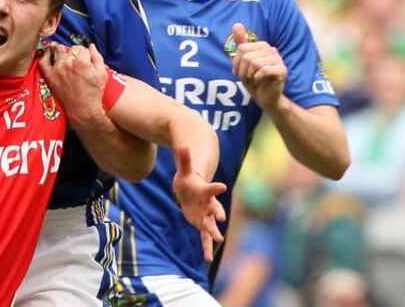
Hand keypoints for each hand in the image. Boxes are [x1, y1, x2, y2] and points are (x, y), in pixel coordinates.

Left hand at [39, 43, 107, 128]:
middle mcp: (68, 63)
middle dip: (75, 54)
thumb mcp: (102, 73)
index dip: (86, 54)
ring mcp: (57, 69)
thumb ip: (97, 57)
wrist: (83, 109)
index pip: (83, 49)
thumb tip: (91, 46)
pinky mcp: (50, 77)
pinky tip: (48, 53)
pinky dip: (45, 56)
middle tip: (78, 62)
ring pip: (58, 52)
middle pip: (71, 50)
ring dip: (62, 52)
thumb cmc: (94, 92)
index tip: (87, 59)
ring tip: (64, 54)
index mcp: (81, 61)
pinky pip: (43, 62)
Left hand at [171, 147, 226, 262]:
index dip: (215, 187)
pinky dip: (206, 247)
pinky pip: (203, 237)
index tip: (222, 186)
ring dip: (213, 233)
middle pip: (213, 210)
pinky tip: (206, 259)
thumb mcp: (185, 170)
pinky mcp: (200, 223)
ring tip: (217, 241)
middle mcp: (208, 204)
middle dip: (216, 215)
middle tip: (220, 221)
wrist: (193, 189)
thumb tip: (182, 145)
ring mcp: (205, 215)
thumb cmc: (189, 179)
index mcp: (205, 190)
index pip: (211, 188)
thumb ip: (185, 159)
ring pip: (210, 226)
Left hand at [230, 23, 286, 111]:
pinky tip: (261, 82)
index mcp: (262, 46)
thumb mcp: (243, 62)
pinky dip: (257, 78)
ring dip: (250, 75)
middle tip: (248, 77)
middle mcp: (272, 50)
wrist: (265, 97)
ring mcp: (278, 60)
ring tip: (254, 79)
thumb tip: (237, 24)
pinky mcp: (282, 70)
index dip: (236, 62)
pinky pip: (263, 70)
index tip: (238, 71)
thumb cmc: (254, 79)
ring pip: (254, 63)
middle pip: (247, 56)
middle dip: (243, 70)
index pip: (242, 48)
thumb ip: (240, 43)